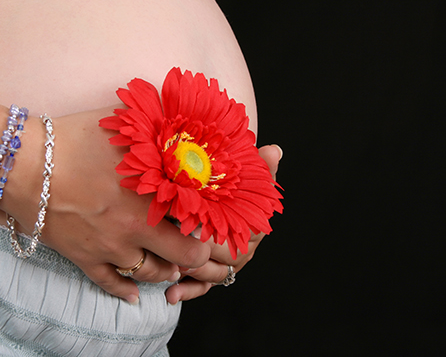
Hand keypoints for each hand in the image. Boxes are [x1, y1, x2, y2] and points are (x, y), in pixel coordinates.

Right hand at [2, 107, 210, 303]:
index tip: (209, 222)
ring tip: (169, 264)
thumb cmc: (73, 138)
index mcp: (152, 196)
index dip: (210, 226)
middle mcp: (137, 229)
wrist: (22, 164)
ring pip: (151, 275)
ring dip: (165, 271)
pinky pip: (111, 284)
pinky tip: (135, 296)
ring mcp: (110, 248)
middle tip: (193, 246)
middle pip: (183, 258)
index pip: (198, 223)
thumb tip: (178, 118)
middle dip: (194, 255)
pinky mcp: (84, 259)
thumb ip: (155, 124)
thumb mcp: (122, 122)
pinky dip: (126, 292)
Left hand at [165, 144, 282, 303]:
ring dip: (192, 273)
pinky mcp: (210, 275)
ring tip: (172, 268)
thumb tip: (274, 150)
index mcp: (255, 228)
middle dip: (201, 254)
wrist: (220, 196)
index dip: (220, 233)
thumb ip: (261, 167)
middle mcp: (243, 250)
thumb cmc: (234, 186)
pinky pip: (201, 287)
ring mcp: (226, 265)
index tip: (199, 227)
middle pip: (225, 258)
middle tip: (179, 247)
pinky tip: (171, 294)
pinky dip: (186, 291)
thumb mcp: (246, 175)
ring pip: (212, 274)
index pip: (241, 235)